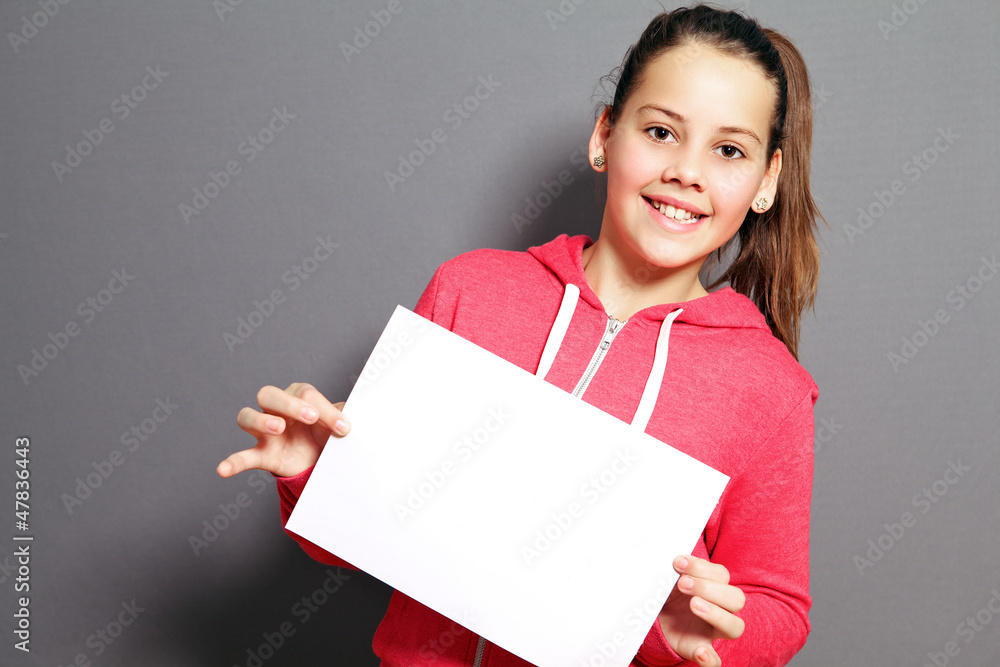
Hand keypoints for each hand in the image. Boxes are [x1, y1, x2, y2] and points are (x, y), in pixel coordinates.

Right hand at [217, 382, 349, 478]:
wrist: (322, 460)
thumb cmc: (328, 433)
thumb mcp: (340, 422)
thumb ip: (346, 413)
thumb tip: (357, 410)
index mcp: (298, 397)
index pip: (305, 394)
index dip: (325, 409)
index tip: (343, 428)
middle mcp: (277, 410)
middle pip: (268, 395)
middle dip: (289, 403)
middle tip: (310, 417)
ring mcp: (265, 432)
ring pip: (247, 416)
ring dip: (260, 421)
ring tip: (278, 429)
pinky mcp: (262, 454)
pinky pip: (241, 456)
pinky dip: (231, 462)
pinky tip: (223, 470)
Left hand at [658, 554, 745, 666]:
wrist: (658, 618)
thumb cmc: (669, 594)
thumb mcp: (669, 578)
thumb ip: (673, 570)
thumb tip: (670, 559)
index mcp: (713, 587)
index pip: (721, 575)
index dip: (702, 567)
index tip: (678, 562)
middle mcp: (720, 608)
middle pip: (736, 598)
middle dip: (708, 587)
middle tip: (682, 584)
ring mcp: (712, 631)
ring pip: (735, 626)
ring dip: (716, 613)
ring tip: (693, 604)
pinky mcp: (700, 650)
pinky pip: (716, 661)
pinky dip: (711, 659)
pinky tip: (700, 652)